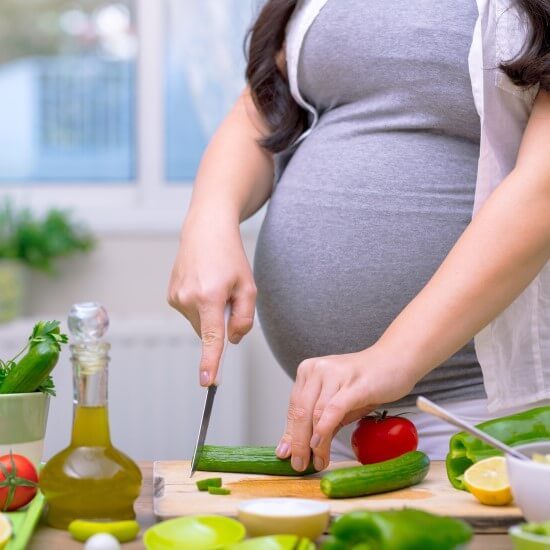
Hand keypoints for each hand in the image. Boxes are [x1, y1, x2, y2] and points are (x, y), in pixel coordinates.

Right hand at [167, 211, 256, 385]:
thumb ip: (244, 318)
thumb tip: (231, 341)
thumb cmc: (230, 257)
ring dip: (209, 314)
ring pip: (199, 323)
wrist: (206, 231)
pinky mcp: (170, 295)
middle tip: (227, 294)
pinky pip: (190, 313)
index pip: (212, 338)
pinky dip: (200, 306)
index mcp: (210, 297)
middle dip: (221, 322)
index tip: (207, 382)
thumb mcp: (248, 286)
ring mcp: (176, 297)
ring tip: (214, 285)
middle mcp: (188, 299)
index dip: (211, 362)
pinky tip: (203, 285)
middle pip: (209, 331)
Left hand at [276, 344, 416, 471]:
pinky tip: (319, 445)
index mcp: (308, 371)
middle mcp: (318, 369)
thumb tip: (298, 448)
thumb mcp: (336, 401)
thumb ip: (318, 421)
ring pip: (315, 414)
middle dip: (298, 442)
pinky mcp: (354, 384)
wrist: (396, 360)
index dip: (290, 434)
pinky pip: (333, 409)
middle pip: (300, 411)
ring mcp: (335, 375)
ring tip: (317, 462)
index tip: (286, 455)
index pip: (293, 407)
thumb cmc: (365, 383)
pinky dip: (324, 429)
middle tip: (298, 464)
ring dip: (313, 443)